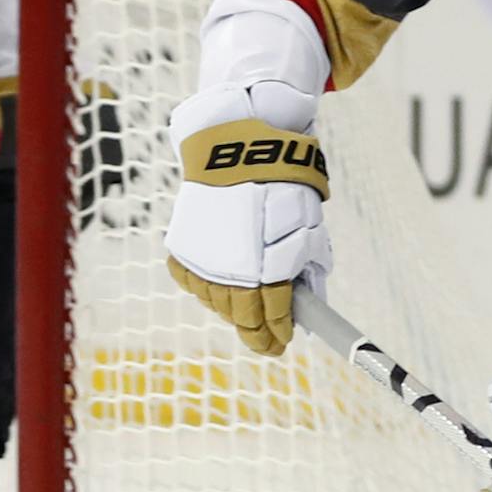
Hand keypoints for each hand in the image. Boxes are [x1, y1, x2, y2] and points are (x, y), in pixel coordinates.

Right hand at [164, 81, 330, 355]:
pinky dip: (207, 287)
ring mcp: (202, 264)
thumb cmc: (280, 186)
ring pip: (217, 305)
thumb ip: (310, 270)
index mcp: (265, 272)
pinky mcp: (181, 250)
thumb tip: (310, 302)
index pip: (273, 320)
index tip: (283, 342)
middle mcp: (230, 275)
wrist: (235, 150)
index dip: (279, 335)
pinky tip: (220, 281)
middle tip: (268, 339)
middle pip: (242, 320)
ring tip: (247, 306)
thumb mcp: (309, 228)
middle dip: (257, 333)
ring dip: (233, 309)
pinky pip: (194, 283)